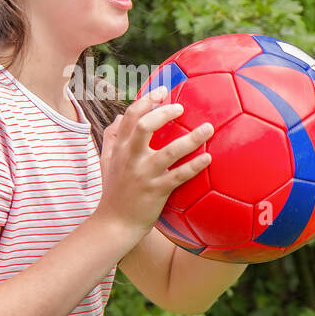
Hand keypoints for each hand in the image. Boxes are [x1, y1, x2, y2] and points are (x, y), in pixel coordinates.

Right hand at [95, 87, 212, 242]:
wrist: (114, 224)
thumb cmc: (113, 192)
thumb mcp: (106, 162)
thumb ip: (111, 138)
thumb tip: (118, 117)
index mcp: (120, 148)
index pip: (130, 116)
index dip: (147, 100)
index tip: (163, 91)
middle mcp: (130, 158)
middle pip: (145, 126)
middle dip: (164, 112)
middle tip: (181, 107)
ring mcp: (144, 174)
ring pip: (169, 151)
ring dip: (191, 138)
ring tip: (209, 128)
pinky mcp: (156, 191)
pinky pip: (179, 175)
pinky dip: (194, 165)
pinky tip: (208, 158)